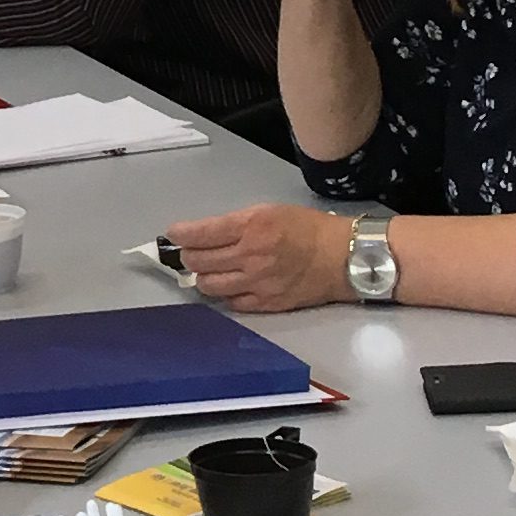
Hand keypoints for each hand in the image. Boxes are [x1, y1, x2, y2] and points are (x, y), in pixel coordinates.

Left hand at [168, 206, 353, 313]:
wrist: (341, 257)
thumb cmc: (307, 228)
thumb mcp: (269, 211)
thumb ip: (236, 224)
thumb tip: (205, 234)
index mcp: (251, 227)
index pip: (201, 234)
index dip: (181, 234)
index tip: (173, 234)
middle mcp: (250, 256)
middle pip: (198, 261)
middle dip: (188, 256)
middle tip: (191, 252)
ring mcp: (257, 283)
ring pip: (209, 285)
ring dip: (203, 277)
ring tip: (208, 270)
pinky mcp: (266, 303)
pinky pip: (231, 302)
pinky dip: (225, 293)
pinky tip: (230, 284)